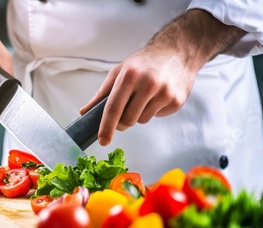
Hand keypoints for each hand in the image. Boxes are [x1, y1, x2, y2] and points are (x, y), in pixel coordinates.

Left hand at [80, 46, 195, 145]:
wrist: (177, 52)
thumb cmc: (144, 62)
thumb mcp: (120, 71)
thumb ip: (102, 94)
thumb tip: (85, 112)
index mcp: (130, 76)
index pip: (114, 108)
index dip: (106, 127)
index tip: (103, 140)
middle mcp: (148, 84)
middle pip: (128, 120)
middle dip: (122, 121)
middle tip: (125, 111)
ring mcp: (164, 93)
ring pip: (142, 120)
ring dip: (139, 114)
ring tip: (145, 96)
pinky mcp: (176, 100)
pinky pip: (157, 116)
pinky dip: (154, 110)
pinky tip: (158, 95)